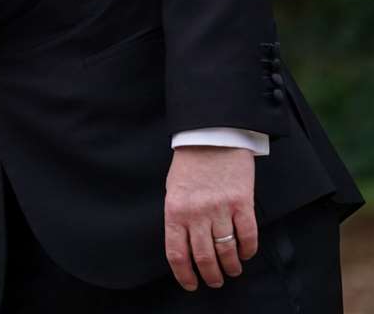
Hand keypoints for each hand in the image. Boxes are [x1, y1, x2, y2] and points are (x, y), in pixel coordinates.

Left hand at [163, 146, 257, 290]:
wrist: (211, 137)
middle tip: (215, 281)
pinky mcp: (242, 203)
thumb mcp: (173, 190)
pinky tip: (245, 254)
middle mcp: (196, 213)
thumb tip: (184, 245)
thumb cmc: (189, 164)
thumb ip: (178, 217)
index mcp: (175, 211)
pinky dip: (247, 250)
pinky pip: (248, 236)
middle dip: (211, 275)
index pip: (177, 253)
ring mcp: (220, 209)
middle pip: (204, 257)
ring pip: (227, 250)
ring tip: (232, 271)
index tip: (191, 284)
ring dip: (231, 267)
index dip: (184, 274)